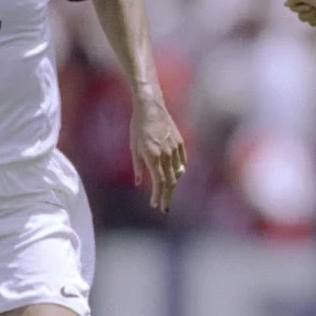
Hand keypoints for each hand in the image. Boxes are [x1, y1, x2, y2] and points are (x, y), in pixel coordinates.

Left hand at [130, 96, 186, 212]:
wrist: (151, 107)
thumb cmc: (138, 127)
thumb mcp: (134, 147)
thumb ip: (138, 167)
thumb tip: (139, 183)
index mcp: (153, 156)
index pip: (159, 182)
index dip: (158, 195)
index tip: (155, 205)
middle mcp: (166, 155)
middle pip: (170, 181)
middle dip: (167, 196)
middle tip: (164, 207)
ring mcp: (175, 149)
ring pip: (177, 173)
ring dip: (173, 186)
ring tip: (167, 194)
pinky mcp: (180, 143)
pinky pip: (182, 162)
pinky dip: (179, 172)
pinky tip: (176, 177)